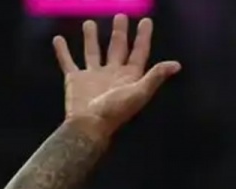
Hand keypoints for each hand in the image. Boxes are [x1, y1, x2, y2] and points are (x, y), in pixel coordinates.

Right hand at [53, 15, 180, 137]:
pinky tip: (58, 39)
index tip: (146, 21)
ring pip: (92, 52)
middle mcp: (112, 74)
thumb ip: (156, 76)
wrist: (89, 125)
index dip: (143, 37)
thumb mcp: (139, 92)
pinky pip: (68, 61)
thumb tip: (177, 65)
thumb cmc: (116, 111)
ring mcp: (93, 76)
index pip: (139, 52)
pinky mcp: (75, 80)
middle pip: (117, 48)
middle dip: (120, 33)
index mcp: (129, 77)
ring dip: (91, 38)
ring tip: (89, 22)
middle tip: (121, 16)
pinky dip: (62, 51)